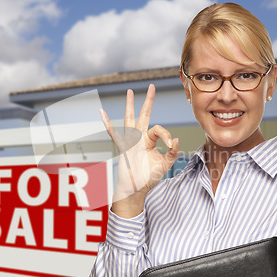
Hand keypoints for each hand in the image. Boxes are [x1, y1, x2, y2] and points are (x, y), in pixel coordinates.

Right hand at [99, 84, 179, 217]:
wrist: (136, 189)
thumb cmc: (149, 178)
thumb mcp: (165, 164)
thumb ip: (172, 152)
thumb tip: (175, 139)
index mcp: (150, 141)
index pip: (159, 130)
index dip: (166, 135)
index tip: (170, 145)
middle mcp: (140, 138)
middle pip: (144, 115)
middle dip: (148, 101)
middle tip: (152, 86)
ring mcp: (130, 141)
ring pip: (130, 119)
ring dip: (130, 106)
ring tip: (130, 92)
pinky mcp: (122, 147)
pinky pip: (114, 133)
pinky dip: (107, 123)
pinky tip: (101, 112)